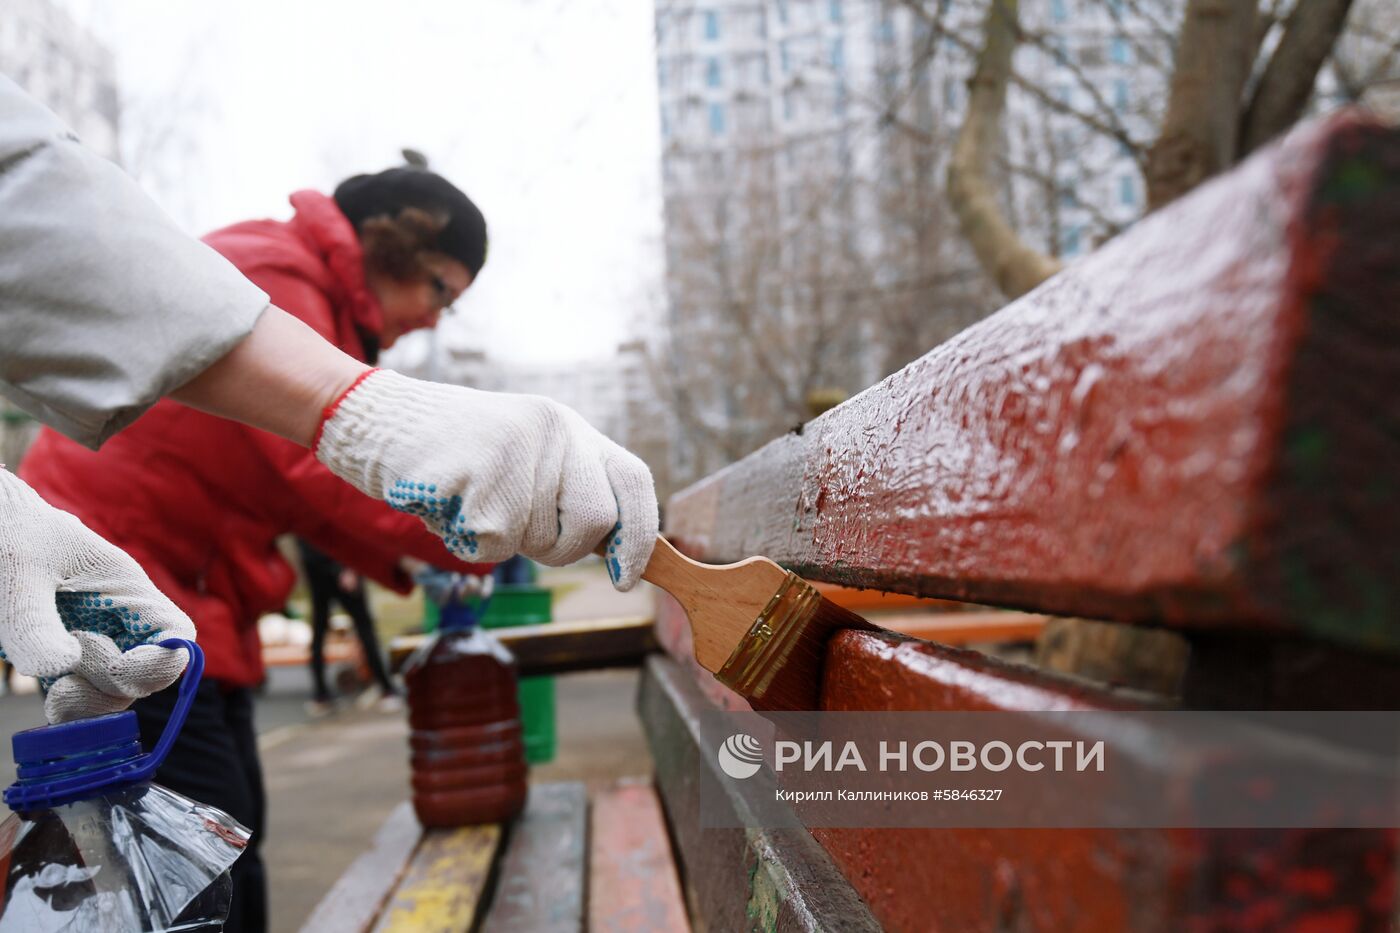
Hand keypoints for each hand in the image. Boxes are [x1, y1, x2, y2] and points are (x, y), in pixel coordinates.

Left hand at [0, 470, 194, 721]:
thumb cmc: (4, 533)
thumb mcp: (15, 569)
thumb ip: (34, 620)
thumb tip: (60, 668)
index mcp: (124, 589)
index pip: (175, 635)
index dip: (163, 662)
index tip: (120, 669)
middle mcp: (116, 621)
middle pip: (144, 676)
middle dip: (110, 684)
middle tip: (63, 667)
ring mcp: (87, 644)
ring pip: (111, 694)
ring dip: (86, 702)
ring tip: (49, 681)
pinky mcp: (56, 661)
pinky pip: (77, 698)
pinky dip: (65, 708)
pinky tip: (42, 689)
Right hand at [316, 370, 657, 589]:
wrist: (378, 419)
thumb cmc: (455, 452)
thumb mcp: (525, 453)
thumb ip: (569, 489)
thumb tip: (616, 550)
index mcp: (569, 427)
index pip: (634, 480)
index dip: (641, 534)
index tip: (627, 576)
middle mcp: (553, 431)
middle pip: (595, 520)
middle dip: (563, 548)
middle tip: (515, 530)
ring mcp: (516, 451)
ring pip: (535, 540)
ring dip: (501, 540)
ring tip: (468, 500)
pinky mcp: (476, 474)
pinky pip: (490, 543)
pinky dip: (465, 539)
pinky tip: (445, 502)